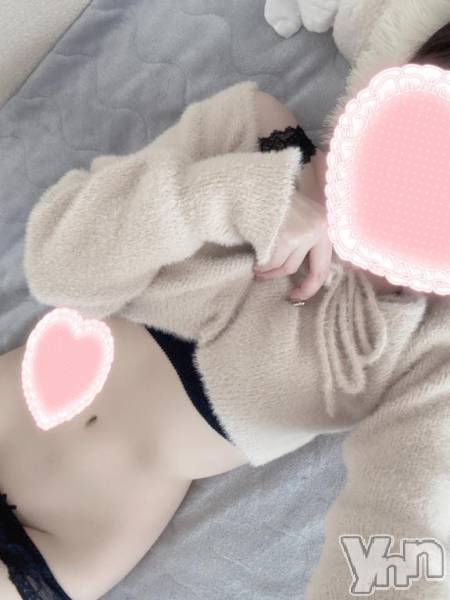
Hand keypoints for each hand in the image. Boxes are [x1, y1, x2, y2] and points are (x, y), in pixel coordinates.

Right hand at [253, 187, 332, 301]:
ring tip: (259, 269)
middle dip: (301, 287)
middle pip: (312, 271)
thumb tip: (310, 274)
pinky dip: (262, 266)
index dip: (313, 285)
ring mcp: (304, 233)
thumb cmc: (275, 204)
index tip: (300, 294)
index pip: (325, 265)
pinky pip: (273, 262)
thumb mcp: (300, 219)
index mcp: (325, 225)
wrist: (255, 186)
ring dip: (270, 272)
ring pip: (287, 267)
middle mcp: (319, 229)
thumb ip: (308, 241)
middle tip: (289, 294)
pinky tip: (255, 262)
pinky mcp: (287, 237)